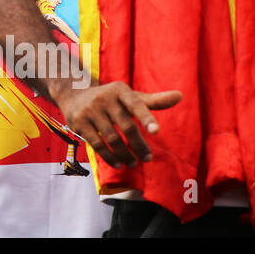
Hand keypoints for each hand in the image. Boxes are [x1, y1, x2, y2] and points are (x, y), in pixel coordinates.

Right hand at [57, 81, 181, 168]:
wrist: (73, 93)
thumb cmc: (110, 98)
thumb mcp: (130, 96)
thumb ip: (154, 101)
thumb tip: (180, 96)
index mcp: (120, 90)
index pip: (135, 104)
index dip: (146, 118)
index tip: (156, 131)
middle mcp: (104, 98)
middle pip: (126, 126)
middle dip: (139, 145)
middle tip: (148, 158)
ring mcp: (90, 110)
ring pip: (112, 138)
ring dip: (126, 154)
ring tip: (134, 163)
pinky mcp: (79, 122)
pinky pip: (97, 144)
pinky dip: (110, 157)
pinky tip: (119, 164)